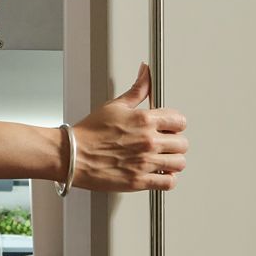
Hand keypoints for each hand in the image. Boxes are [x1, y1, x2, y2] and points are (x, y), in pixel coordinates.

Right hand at [68, 63, 187, 192]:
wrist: (72, 155)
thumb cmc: (89, 133)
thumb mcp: (115, 105)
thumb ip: (137, 89)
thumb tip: (146, 73)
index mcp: (145, 120)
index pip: (179, 121)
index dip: (175, 124)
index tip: (169, 127)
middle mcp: (148, 141)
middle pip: (182, 143)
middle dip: (175, 142)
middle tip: (165, 144)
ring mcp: (145, 162)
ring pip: (179, 163)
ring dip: (173, 161)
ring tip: (164, 159)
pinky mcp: (140, 181)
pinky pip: (168, 182)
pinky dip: (168, 179)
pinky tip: (160, 173)